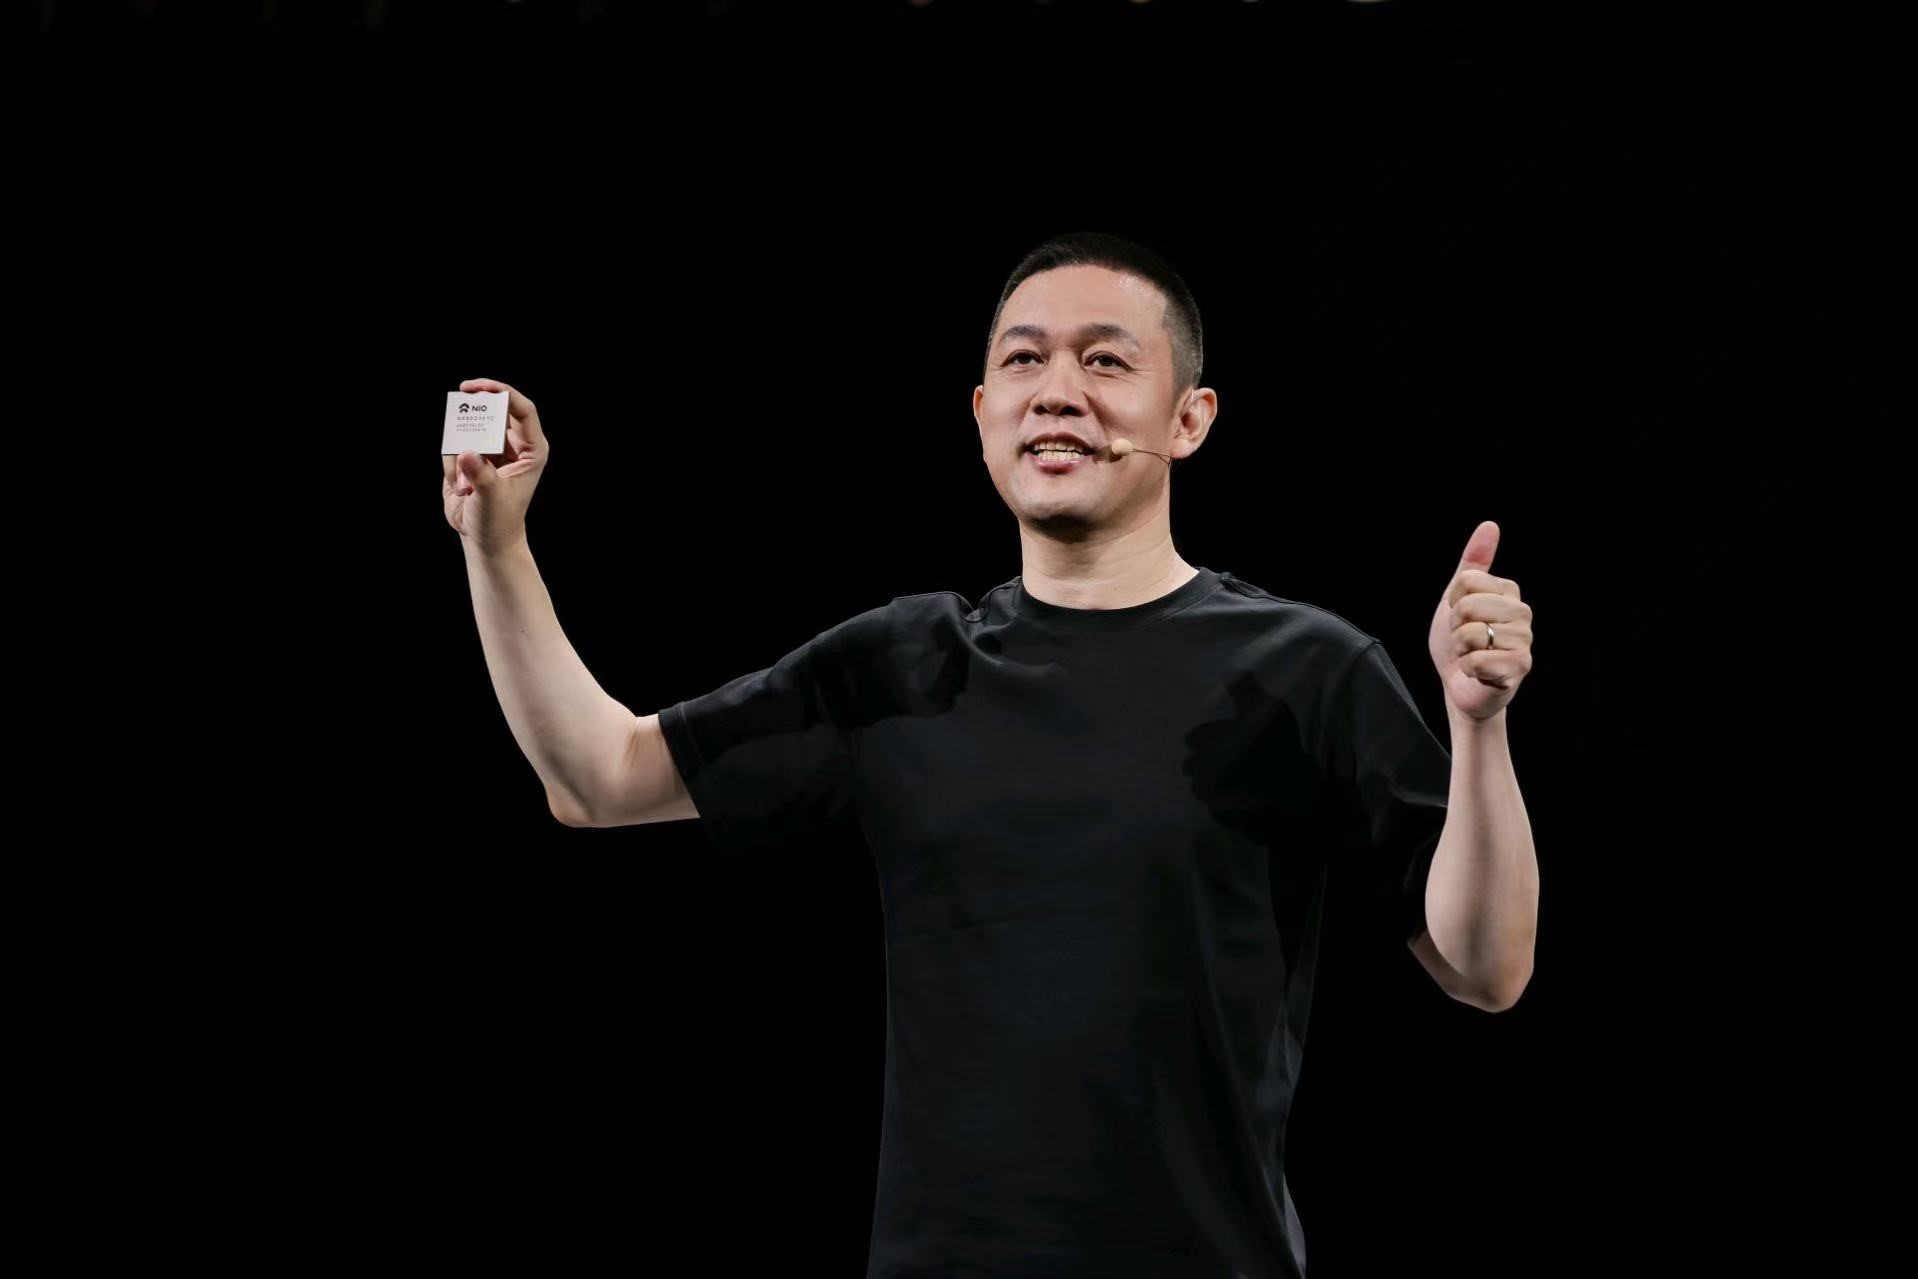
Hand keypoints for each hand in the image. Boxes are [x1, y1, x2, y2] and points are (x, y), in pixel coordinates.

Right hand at [441, 378, 548, 552]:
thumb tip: (466, 453)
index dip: (503, 393)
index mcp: (532, 450)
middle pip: (496, 410)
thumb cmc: (498, 521)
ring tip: (464, 482)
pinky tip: (459, 488)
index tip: (479, 388)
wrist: (484, 538)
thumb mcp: (492, 499)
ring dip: (460, 448)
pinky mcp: (472, 456)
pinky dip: (451, 463)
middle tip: (461, 400)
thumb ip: (481, 475)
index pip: (522, 410)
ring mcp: (492, 449)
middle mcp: (513, 445)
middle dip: (476, 408)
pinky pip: (455, 445)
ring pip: (471, 428)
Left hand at [1427, 521, 1533, 720]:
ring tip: (1472, 654)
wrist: (1460, 685)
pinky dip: (1468, 668)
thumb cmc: (1460, 642)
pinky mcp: (1519, 667)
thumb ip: (1473, 562)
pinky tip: (1477, 671)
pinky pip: (1479, 659)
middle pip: (1469, 605)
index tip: (1459, 616)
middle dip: (1455, 626)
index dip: (1452, 601)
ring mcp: (1524, 641)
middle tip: (1464, 639)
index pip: (1467, 579)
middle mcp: (1522, 613)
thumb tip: (1490, 525)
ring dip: (1461, 649)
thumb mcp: (1457, 597)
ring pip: (1472, 634)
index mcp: (1509, 591)